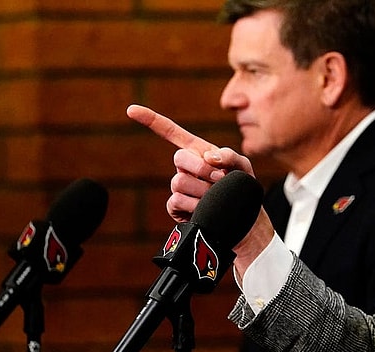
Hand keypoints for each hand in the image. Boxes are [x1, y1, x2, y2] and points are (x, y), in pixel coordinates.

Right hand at [126, 104, 273, 274]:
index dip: (151, 120)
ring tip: (216, 196)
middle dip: (202, 167)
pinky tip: (205, 208)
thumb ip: (230, 156)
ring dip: (203, 190)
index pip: (171, 132)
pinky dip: (195, 204)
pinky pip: (177, 200)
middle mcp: (185, 167)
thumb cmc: (241, 189)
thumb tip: (209, 156)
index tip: (131, 109)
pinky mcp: (175, 206)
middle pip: (179, 157)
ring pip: (180, 181)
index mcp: (198, 152)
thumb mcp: (243, 168)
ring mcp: (179, 186)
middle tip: (219, 178)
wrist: (243, 218)